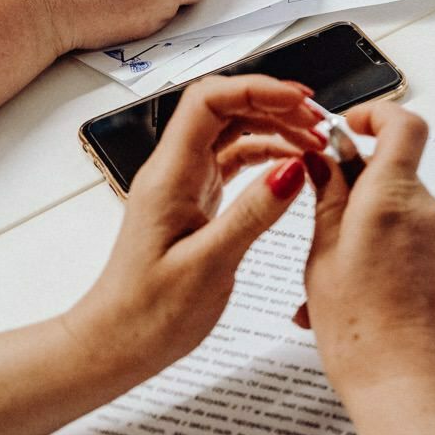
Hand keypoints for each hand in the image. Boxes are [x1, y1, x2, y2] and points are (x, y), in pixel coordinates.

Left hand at [62, 76, 324, 379]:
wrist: (115, 345)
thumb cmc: (148, 314)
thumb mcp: (209, 265)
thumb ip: (253, 213)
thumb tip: (293, 168)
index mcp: (169, 177)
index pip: (209, 101)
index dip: (257, 89)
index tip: (299, 100)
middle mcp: (174, 172)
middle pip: (225, 108)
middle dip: (274, 104)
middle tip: (319, 122)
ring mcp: (184, 185)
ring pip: (232, 132)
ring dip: (275, 127)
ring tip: (315, 142)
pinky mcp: (196, 202)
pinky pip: (234, 161)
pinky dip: (267, 155)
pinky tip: (293, 166)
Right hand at [301, 102, 434, 398]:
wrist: (413, 390)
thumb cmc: (363, 337)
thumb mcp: (322, 261)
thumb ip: (328, 202)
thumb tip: (325, 162)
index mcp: (392, 199)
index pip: (402, 124)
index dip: (376, 115)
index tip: (350, 129)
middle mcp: (431, 212)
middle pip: (397, 177)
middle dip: (361, 196)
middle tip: (327, 232)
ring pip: (408, 218)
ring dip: (377, 237)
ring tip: (344, 287)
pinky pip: (427, 248)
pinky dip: (400, 260)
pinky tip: (376, 300)